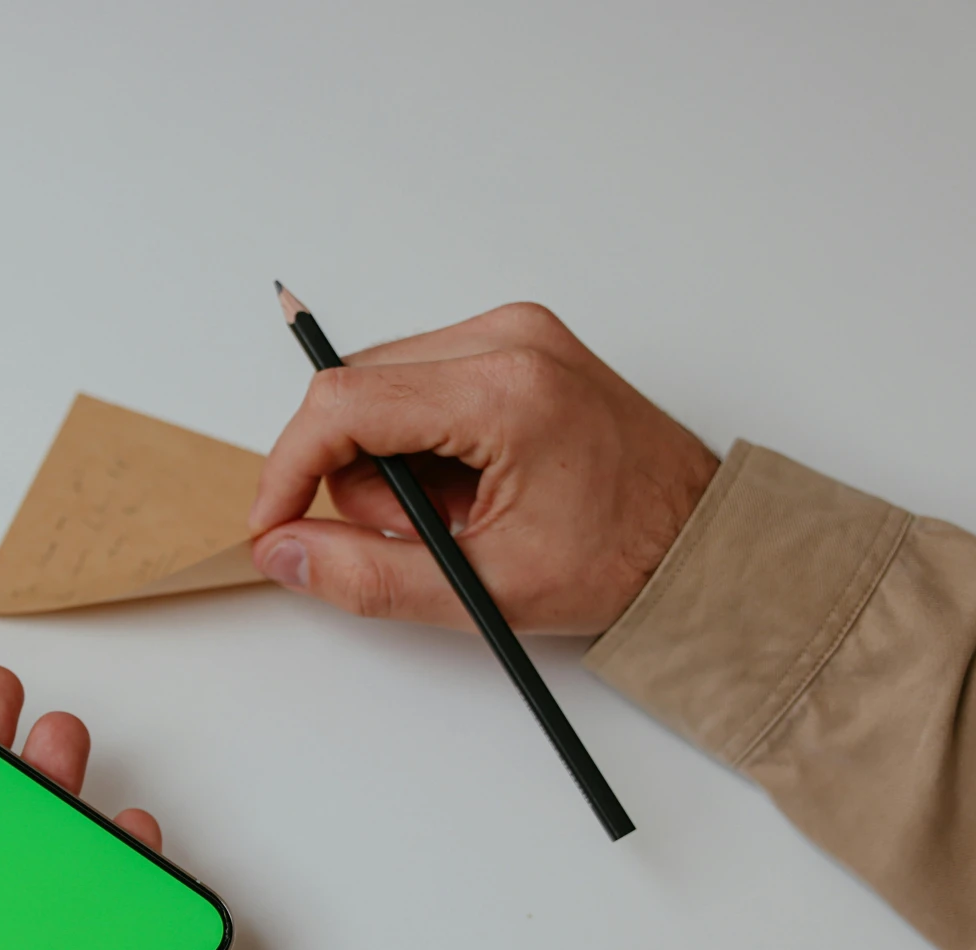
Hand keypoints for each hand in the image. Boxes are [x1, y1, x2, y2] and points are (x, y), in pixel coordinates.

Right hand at [248, 302, 721, 635]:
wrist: (701, 540)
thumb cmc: (621, 559)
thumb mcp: (482, 591)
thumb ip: (363, 576)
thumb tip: (283, 551)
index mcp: (505, 390)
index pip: (344, 405)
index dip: (289, 468)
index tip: (275, 523)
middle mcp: (508, 340)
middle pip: (354, 390)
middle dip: (357, 474)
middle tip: (420, 533)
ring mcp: (514, 332)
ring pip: (378, 387)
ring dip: (392, 462)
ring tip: (462, 513)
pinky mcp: (516, 341)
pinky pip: (417, 383)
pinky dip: (420, 442)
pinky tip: (470, 484)